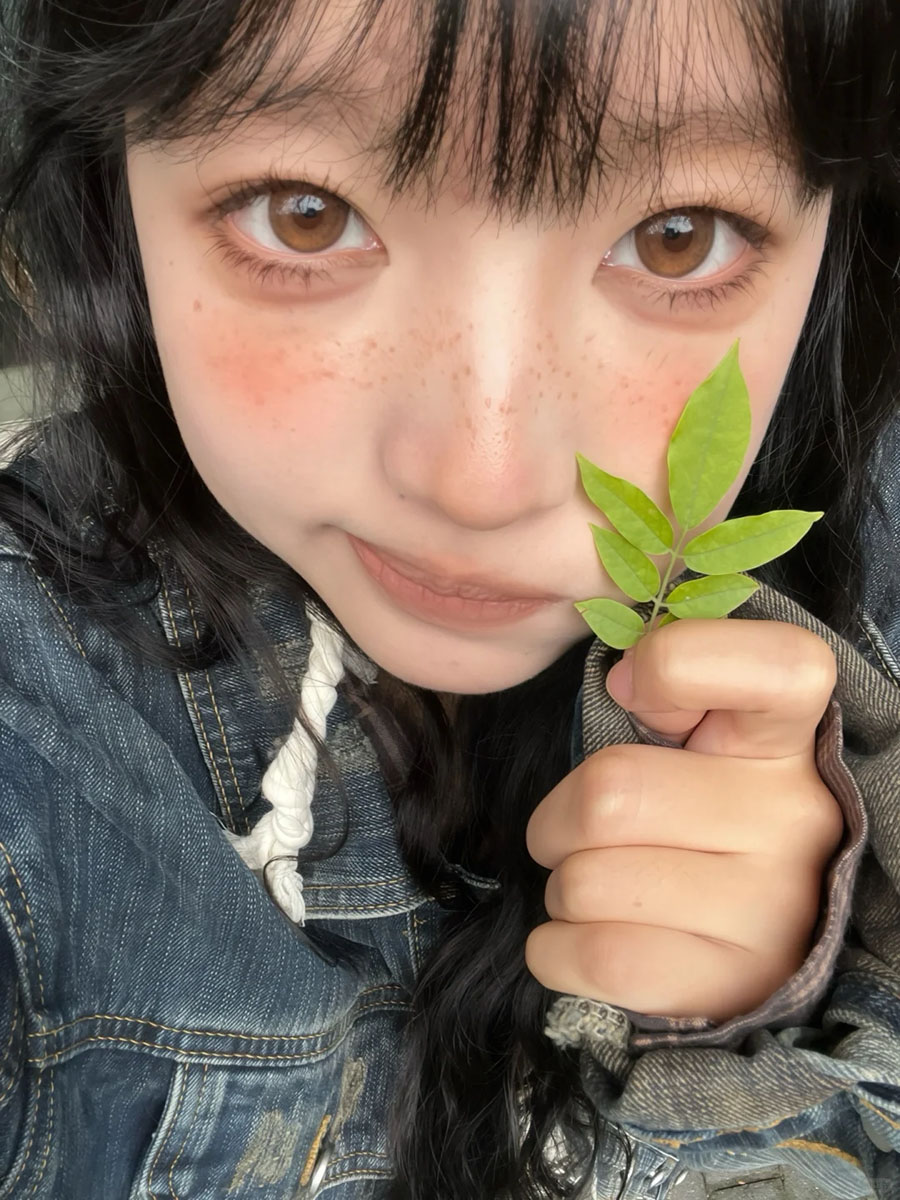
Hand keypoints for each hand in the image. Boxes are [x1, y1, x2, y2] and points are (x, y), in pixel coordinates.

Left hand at [524, 618, 843, 1022]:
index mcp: (783, 737)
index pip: (779, 665)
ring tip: (597, 889)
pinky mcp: (737, 985)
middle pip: (609, 794)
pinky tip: (579, 937)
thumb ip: (667, 693)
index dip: (680, 663)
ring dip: (561, 888)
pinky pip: (597, 959)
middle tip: (576, 834)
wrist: (752, 937)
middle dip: (558, 819)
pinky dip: (555, 949)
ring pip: (585, 883)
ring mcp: (774, 908)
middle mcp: (795, 818)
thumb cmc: (693, 816)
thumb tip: (625, 679)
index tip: (629, 689)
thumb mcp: (694, 739)